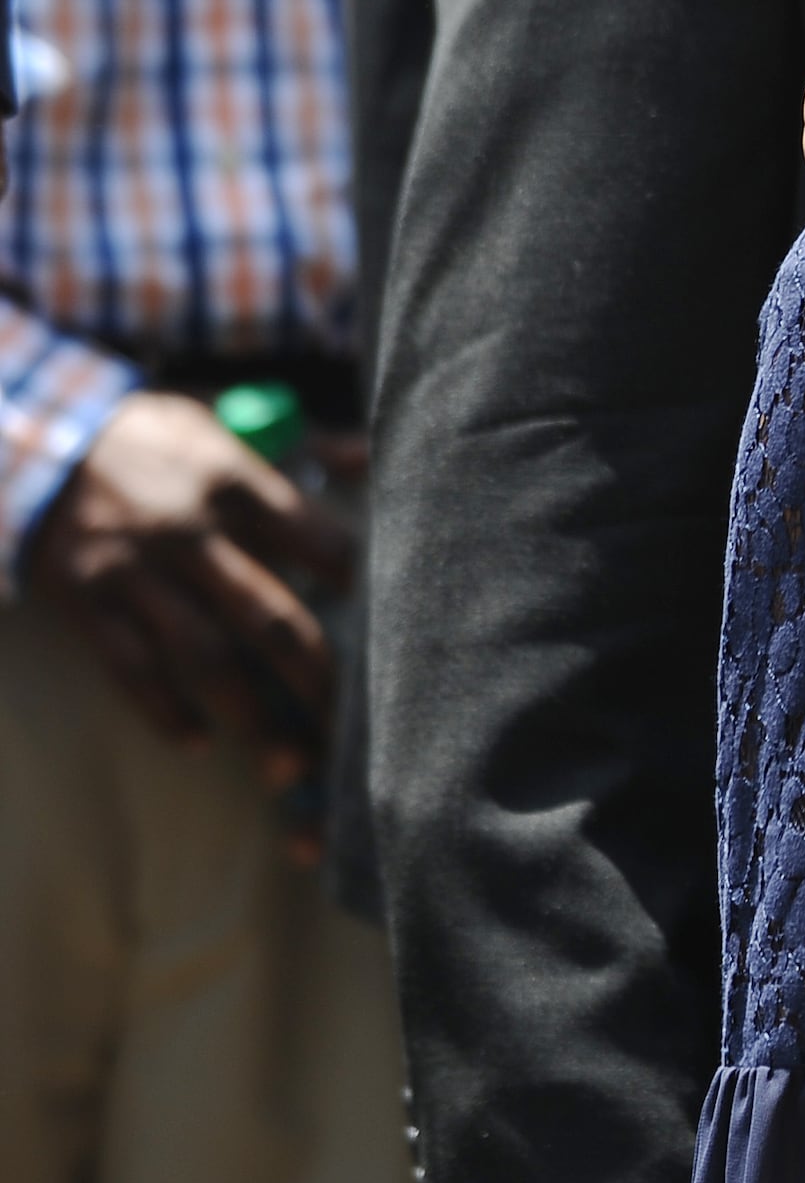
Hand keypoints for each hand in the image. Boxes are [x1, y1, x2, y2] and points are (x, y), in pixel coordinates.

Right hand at [25, 391, 351, 799]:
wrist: (36, 445)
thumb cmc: (148, 439)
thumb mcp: (221, 422)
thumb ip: (298, 444)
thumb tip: (363, 456)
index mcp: (233, 482)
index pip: (318, 542)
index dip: (360, 585)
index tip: (390, 622)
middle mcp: (187, 533)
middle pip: (268, 616)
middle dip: (315, 676)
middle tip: (356, 722)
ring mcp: (133, 575)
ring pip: (203, 656)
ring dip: (251, 715)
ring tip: (291, 760)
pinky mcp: (87, 605)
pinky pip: (131, 670)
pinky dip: (165, 711)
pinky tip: (200, 742)